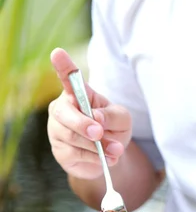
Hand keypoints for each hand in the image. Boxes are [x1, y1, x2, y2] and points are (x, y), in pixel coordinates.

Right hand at [48, 48, 131, 179]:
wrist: (110, 155)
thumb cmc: (114, 128)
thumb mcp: (122, 119)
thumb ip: (112, 116)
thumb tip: (96, 118)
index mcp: (79, 94)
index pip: (68, 77)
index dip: (63, 65)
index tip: (58, 52)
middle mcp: (63, 108)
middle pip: (65, 113)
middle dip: (83, 124)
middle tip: (100, 133)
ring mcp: (57, 130)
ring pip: (71, 137)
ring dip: (96, 146)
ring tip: (115, 150)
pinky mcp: (59, 151)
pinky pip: (74, 154)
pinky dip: (93, 158)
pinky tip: (104, 159)